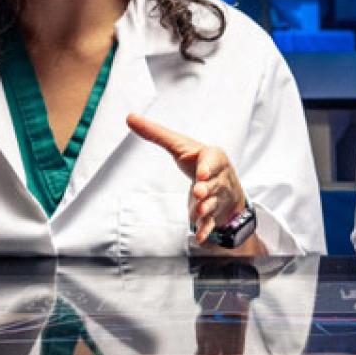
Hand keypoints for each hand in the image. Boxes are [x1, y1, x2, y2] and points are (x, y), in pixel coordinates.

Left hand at [125, 113, 259, 250]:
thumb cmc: (199, 162)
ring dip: (206, 208)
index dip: (209, 167)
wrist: (225, 186)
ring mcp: (217, 198)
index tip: (202, 173)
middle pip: (214, 184)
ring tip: (197, 212)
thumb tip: (130, 117)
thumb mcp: (180, 146)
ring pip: (213, 204)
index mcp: (214, 158)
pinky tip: (199, 236)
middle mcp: (219, 178)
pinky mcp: (214, 215)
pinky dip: (206, 230)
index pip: (213, 160)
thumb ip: (156, 134)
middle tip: (198, 192)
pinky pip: (211, 223)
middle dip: (207, 189)